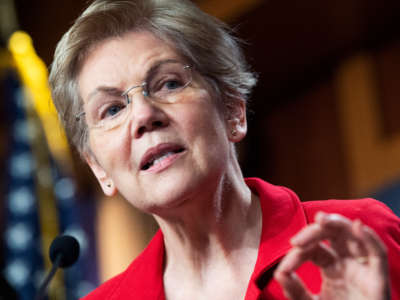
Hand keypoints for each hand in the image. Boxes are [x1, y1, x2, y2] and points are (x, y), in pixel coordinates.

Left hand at [274, 212, 389, 299]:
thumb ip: (295, 290)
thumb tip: (279, 273)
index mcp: (332, 267)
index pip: (313, 249)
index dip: (297, 254)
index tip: (284, 270)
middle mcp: (347, 263)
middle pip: (332, 235)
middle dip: (314, 231)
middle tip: (295, 241)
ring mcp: (363, 269)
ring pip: (353, 235)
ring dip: (337, 223)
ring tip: (321, 219)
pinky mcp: (379, 280)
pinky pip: (379, 254)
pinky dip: (370, 239)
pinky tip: (358, 227)